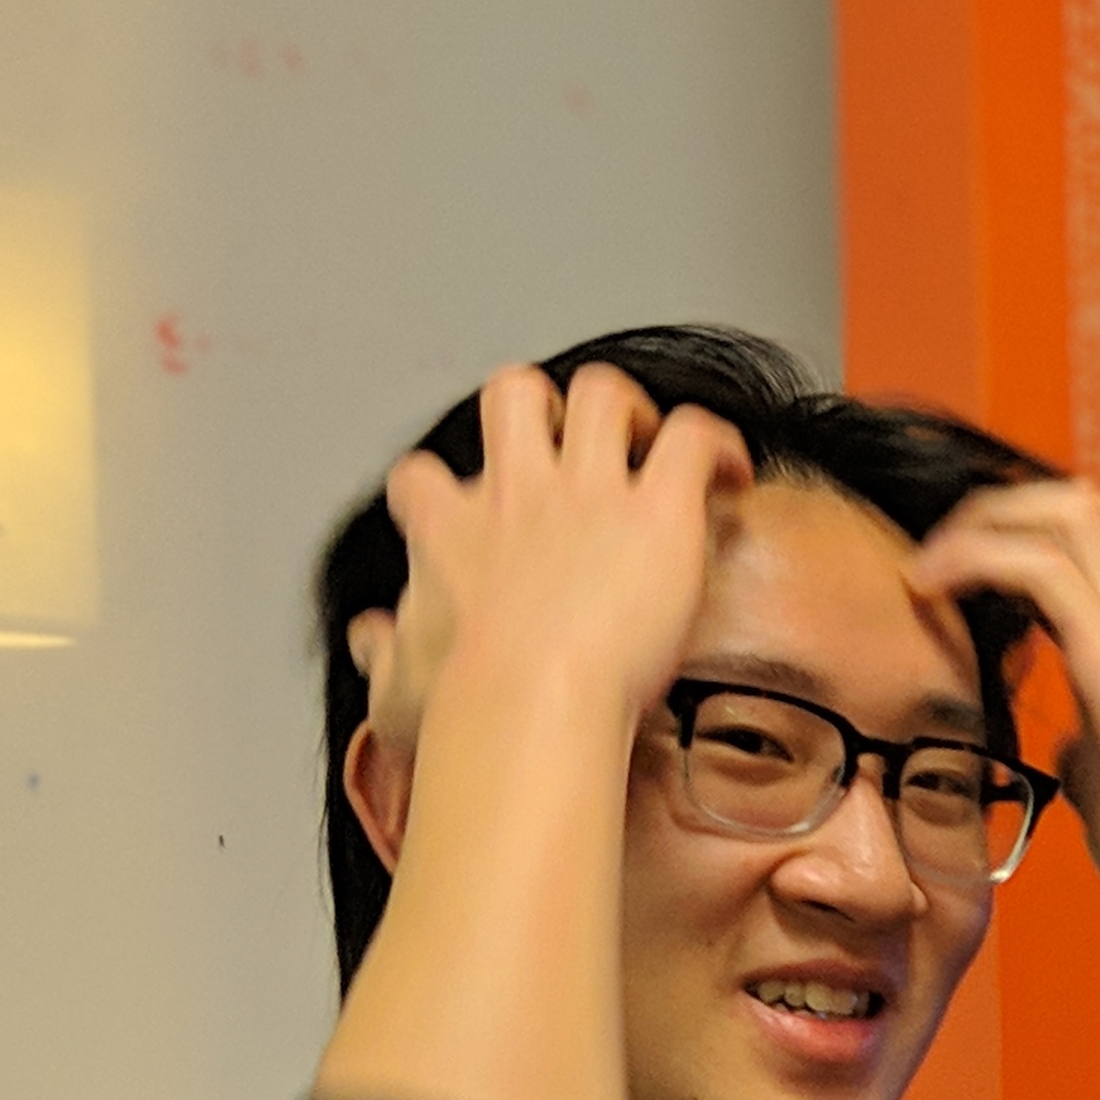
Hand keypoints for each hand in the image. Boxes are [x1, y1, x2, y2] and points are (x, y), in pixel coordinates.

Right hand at [359, 364, 751, 759]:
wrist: (526, 704)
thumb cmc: (467, 707)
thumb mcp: (396, 683)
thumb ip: (381, 653)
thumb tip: (370, 640)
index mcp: (451, 532)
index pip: (423, 479)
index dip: (451, 486)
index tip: (481, 511)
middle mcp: (515, 493)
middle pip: (513, 394)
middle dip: (548, 407)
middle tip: (580, 454)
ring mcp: (587, 492)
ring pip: (602, 392)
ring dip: (633, 411)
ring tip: (654, 450)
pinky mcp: (658, 510)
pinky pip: (692, 438)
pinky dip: (717, 445)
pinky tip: (728, 473)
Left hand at [911, 481, 1099, 987]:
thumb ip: (1084, 760)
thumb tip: (1066, 753)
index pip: (1063, 556)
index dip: (995, 546)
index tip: (930, 586)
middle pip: (1071, 508)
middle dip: (990, 509)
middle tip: (929, 558)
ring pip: (1066, 513)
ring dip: (983, 521)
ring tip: (927, 567)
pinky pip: (1040, 567)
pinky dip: (975, 558)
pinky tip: (927, 589)